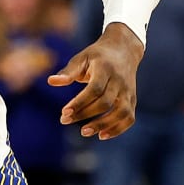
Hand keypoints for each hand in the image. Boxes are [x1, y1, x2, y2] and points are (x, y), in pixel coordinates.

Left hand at [48, 23, 143, 139]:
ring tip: (84, 132)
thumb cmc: (97, 56)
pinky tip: (102, 135)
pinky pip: (129, 118)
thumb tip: (51, 81)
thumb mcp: (82, 58)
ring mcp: (128, 91)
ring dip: (103, 125)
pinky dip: (118, 129)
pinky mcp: (132, 99)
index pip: (94, 89)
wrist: (124, 50)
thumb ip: (68, 72)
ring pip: (121, 112)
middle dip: (85, 114)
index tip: (64, 112)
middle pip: (105, 102)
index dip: (80, 103)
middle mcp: (119, 80)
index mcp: (105, 68)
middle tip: (65, 121)